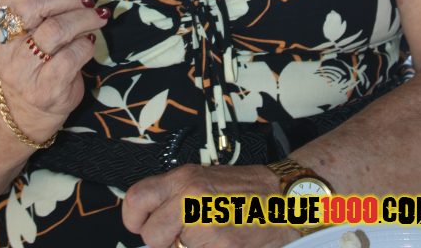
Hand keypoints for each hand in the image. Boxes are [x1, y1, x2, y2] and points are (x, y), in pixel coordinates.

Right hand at [0, 0, 106, 144]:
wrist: (27, 106)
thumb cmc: (36, 53)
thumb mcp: (34, 20)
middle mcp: (0, 43)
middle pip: (35, 2)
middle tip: (88, 2)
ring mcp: (18, 69)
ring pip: (55, 29)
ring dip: (83, 19)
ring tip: (96, 18)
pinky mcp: (41, 89)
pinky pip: (70, 57)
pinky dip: (86, 45)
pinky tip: (88, 43)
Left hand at [122, 163, 300, 247]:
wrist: (285, 198)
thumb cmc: (245, 192)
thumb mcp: (202, 181)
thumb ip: (173, 198)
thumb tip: (147, 224)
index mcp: (184, 179)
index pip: (135, 199)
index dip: (135, 220)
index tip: (144, 227)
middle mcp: (191, 197)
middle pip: (151, 235)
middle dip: (163, 242)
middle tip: (180, 237)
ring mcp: (207, 224)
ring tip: (208, 237)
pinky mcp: (223, 245)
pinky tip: (222, 243)